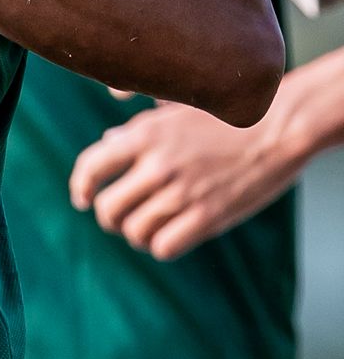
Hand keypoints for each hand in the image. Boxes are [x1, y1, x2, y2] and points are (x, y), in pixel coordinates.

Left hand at [69, 95, 297, 259]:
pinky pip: (164, 246)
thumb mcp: (173, 112)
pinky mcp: (207, 217)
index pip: (91, 166)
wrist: (276, 128)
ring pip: (134, 231)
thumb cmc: (223, 119)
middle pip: (108, 207)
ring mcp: (181, 193)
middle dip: (108, 218)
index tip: (82, 198)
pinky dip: (160, 246)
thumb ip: (137, 128)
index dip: (81, 186)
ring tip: (146, 228)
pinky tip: (169, 237)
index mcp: (143, 134)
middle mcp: (156, 164)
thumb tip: (106, 141)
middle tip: (117, 219)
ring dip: (135, 234)